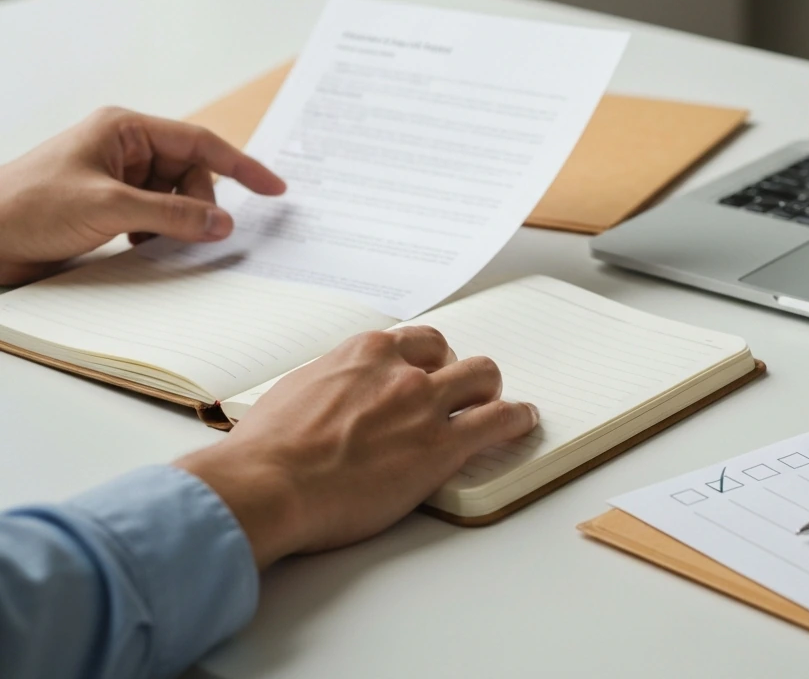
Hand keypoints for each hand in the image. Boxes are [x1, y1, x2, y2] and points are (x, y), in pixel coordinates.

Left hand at [0, 107, 285, 284]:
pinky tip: (144, 247)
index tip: (274, 189)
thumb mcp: (107, 208)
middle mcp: (124, 150)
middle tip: (197, 234)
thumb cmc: (25, 207)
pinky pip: (157, 218)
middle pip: (192, 175)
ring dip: (177, 223)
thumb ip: (172, 214)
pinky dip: (161, 234)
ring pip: (177, 200)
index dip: (241, 166)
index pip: (200, 143)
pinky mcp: (109, 209)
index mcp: (124, 130)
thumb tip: (222, 223)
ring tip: (156, 242)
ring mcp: (117, 180)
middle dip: (199, 205)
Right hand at [175, 326, 539, 568]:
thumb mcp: (295, 394)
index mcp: (363, 354)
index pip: (414, 341)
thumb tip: (331, 394)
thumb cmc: (266, 451)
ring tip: (494, 409)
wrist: (268, 486)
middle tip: (458, 397)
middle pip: (454, 357)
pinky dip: (518, 418)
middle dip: (459, 375)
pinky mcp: (443, 446)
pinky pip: (500, 421)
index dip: (426, 361)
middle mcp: (400, 370)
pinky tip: (523, 422)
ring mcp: (425, 405)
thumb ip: (329, 386)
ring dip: (490, 393)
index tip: (428, 373)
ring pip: (484, 379)